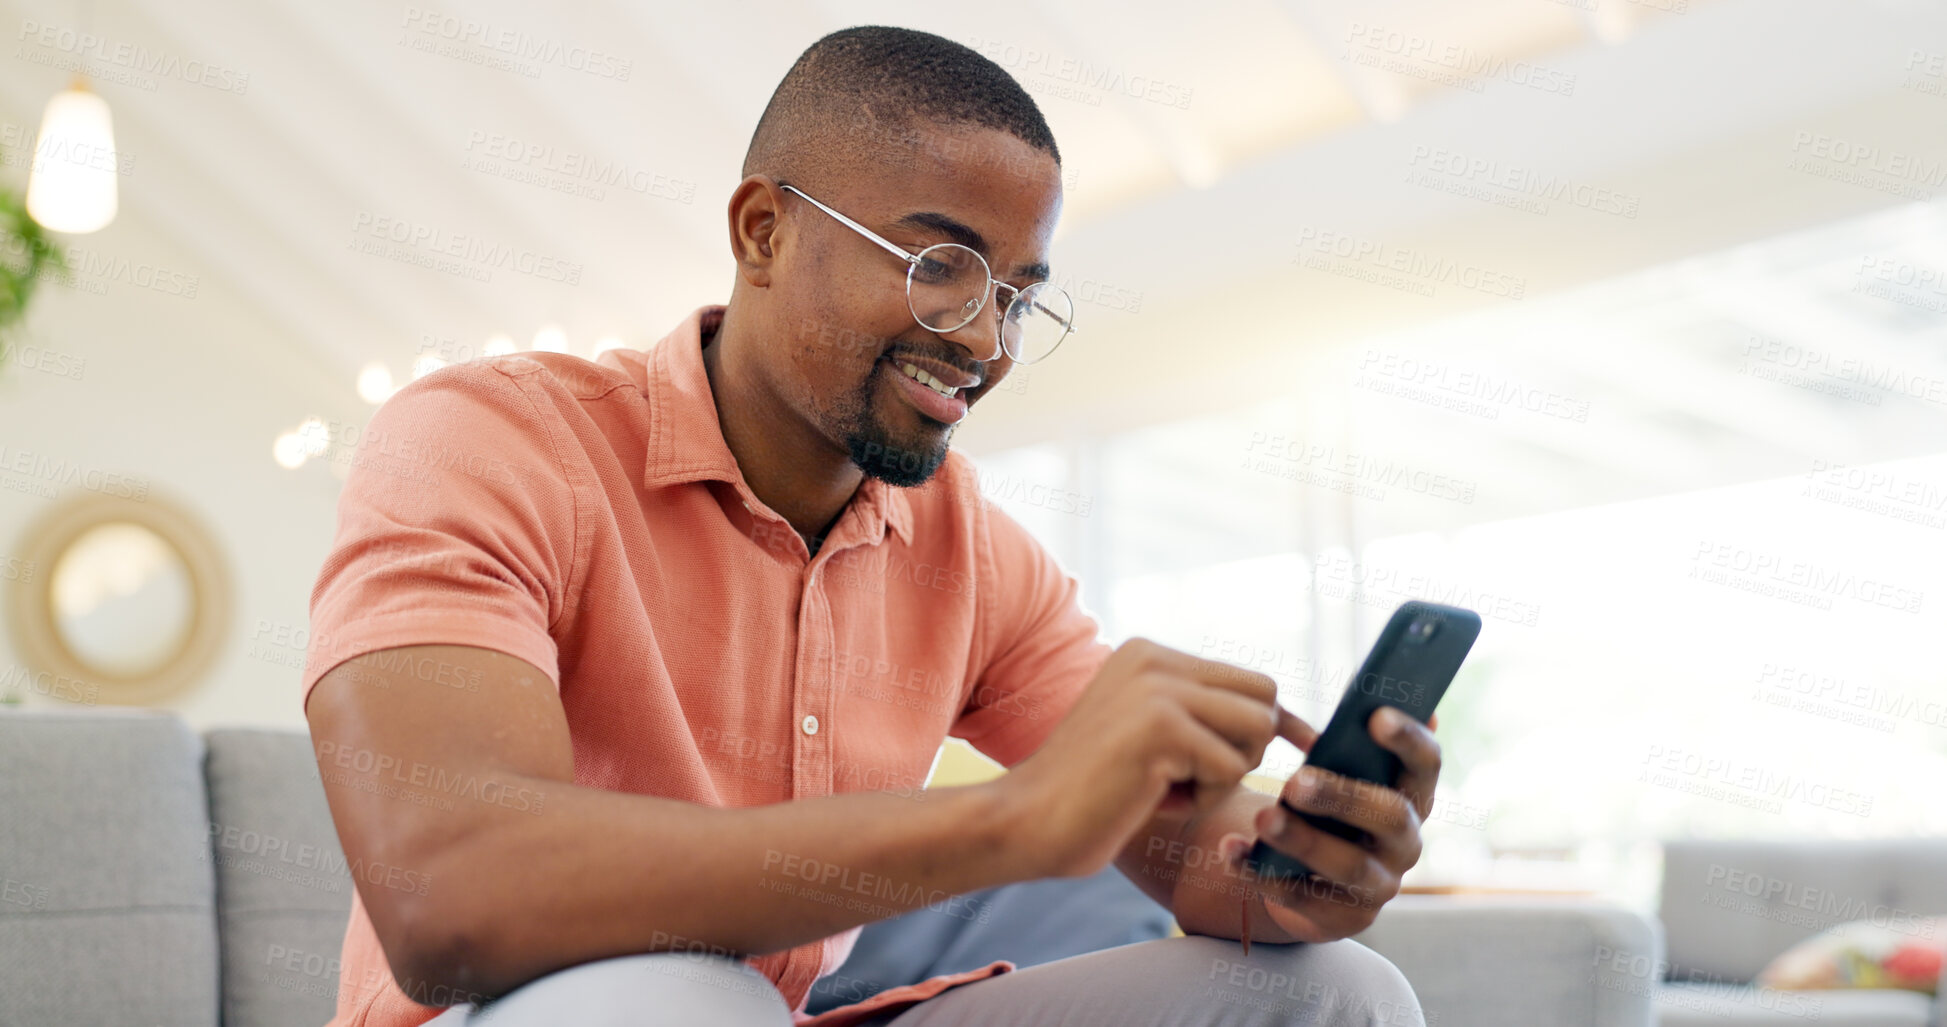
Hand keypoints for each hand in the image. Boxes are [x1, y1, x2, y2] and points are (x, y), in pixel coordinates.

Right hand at [1001, 638, 1281, 879]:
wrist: (1024, 821)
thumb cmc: (1090, 795)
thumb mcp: (1147, 736)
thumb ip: (1198, 717)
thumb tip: (1287, 722)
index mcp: (1149, 655)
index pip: (1249, 681)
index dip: (1266, 725)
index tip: (1272, 756)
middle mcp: (1154, 659)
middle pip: (1264, 696)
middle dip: (1246, 748)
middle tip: (1195, 779)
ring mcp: (1157, 688)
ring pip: (1256, 728)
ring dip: (1225, 774)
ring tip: (1170, 789)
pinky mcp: (1160, 725)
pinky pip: (1229, 767)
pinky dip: (1202, 799)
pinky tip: (1154, 800)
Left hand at [1220, 707, 1442, 941]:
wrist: (1308, 878)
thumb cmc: (1325, 807)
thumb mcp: (1338, 774)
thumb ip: (1347, 743)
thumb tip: (1364, 704)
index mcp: (1412, 795)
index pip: (1427, 764)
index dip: (1408, 740)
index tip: (1375, 716)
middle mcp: (1407, 842)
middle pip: (1391, 816)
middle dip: (1344, 796)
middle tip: (1296, 781)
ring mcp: (1381, 885)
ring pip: (1349, 865)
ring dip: (1303, 841)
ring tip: (1263, 818)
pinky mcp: (1346, 918)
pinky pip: (1302, 896)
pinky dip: (1260, 871)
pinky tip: (1231, 849)